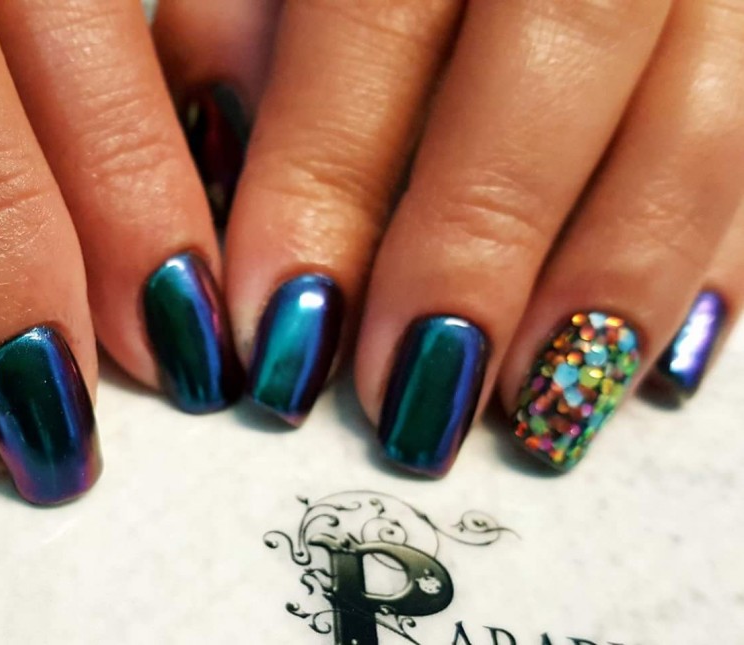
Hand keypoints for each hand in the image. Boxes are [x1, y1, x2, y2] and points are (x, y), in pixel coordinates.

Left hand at [157, 0, 743, 473]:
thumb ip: (229, 49)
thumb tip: (215, 222)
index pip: (374, 21)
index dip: (323, 185)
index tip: (278, 331)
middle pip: (555, 54)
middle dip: (475, 245)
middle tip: (407, 399)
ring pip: (698, 119)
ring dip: (612, 281)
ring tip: (531, 414)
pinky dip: (716, 265)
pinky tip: (657, 367)